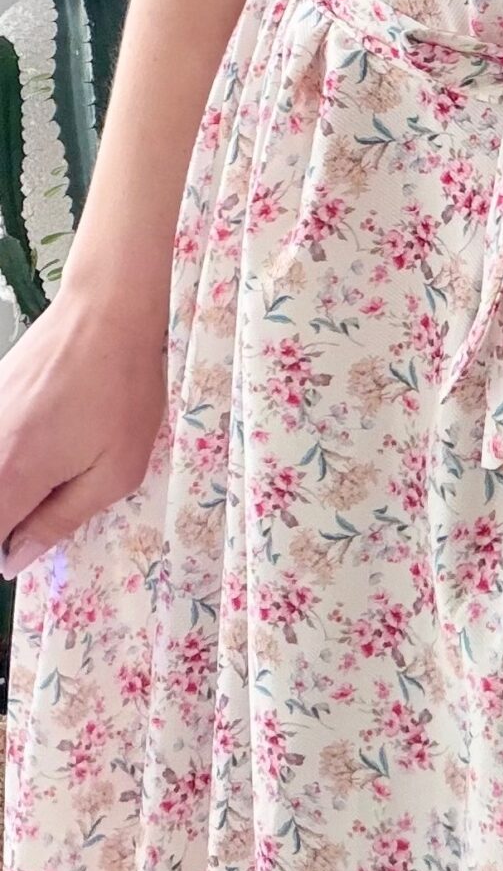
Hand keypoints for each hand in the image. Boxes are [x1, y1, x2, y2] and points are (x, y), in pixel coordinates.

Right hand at [0, 281, 167, 577]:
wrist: (107, 312)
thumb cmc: (123, 391)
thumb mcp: (115, 470)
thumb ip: (60, 520)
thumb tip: (16, 558)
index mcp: (14, 475)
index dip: (5, 550)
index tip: (27, 543)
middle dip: (7, 513)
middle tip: (44, 502)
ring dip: (11, 482)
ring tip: (53, 463)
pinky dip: (10, 452)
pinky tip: (46, 434)